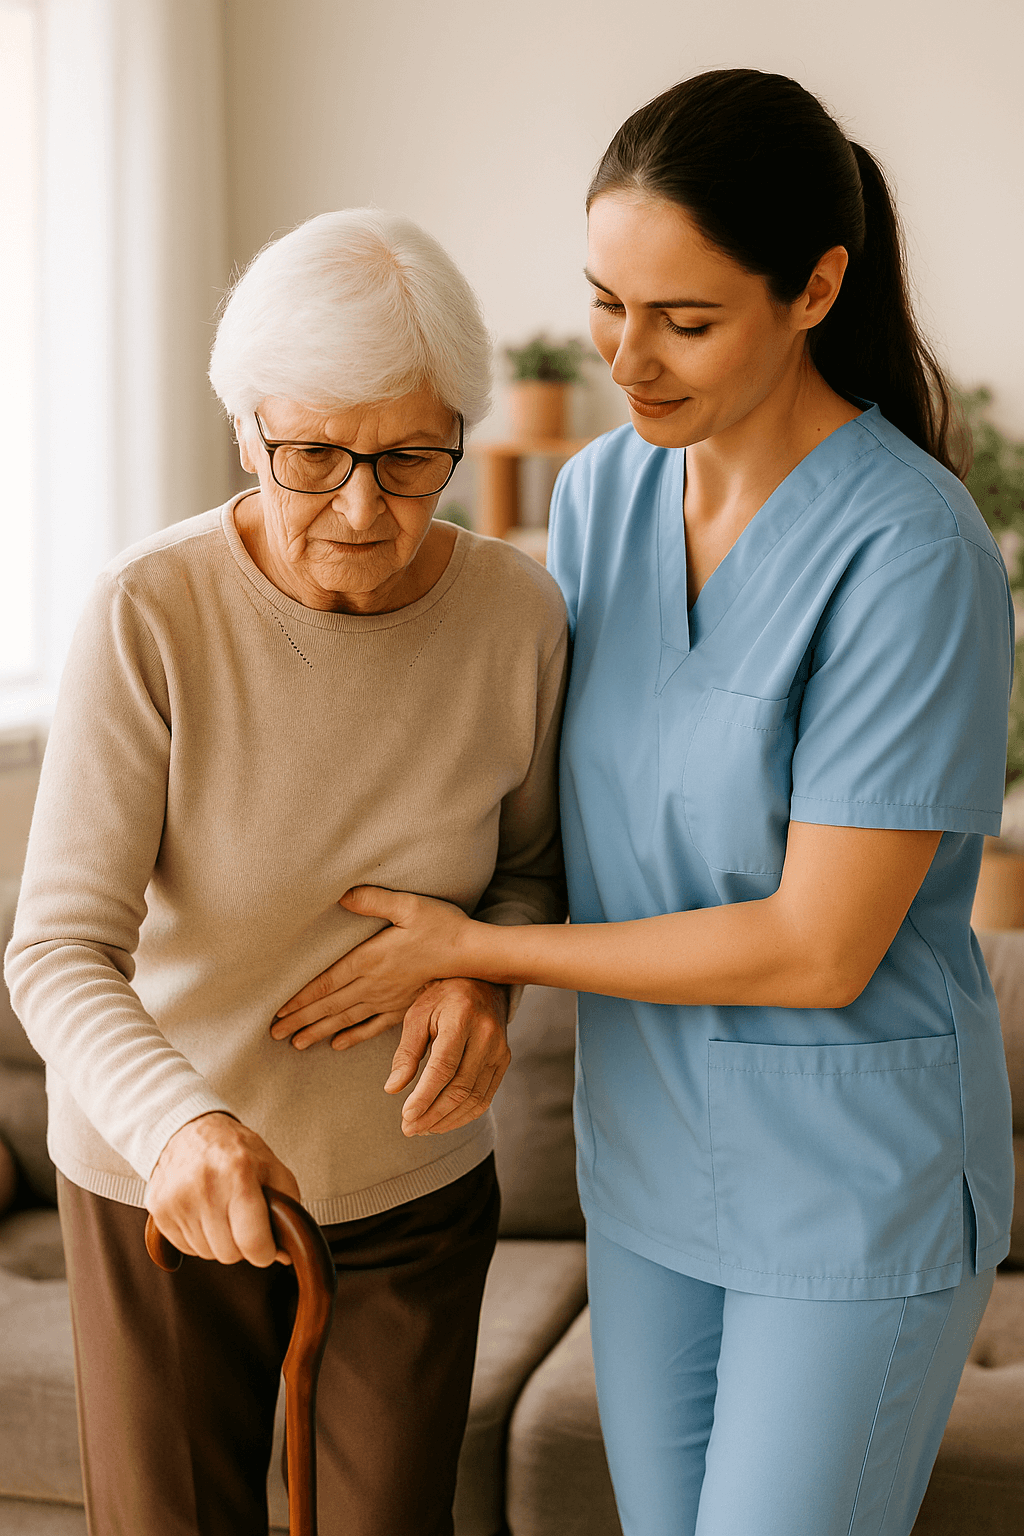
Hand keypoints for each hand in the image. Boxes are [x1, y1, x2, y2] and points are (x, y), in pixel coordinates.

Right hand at [145, 1111, 301, 1266]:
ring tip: (220, 1210)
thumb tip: (285, 1252)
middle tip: (241, 1218)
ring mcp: (178, 1199)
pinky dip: (197, 1238)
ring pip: (207, 1254)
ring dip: (218, 1241)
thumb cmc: (235, 1150)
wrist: (188, 1130)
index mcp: (239, 1173)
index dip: (264, 1252)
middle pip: (229, 1254)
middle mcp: (205, 1186)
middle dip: (240, 1244)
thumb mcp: (271, 1166)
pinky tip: (202, 1212)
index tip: (266, 1245)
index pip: (252, 1242)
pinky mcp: (159, 1210)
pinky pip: (186, 1248)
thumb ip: (287, 1207)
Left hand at [272, 887, 471, 1049]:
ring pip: (346, 1019)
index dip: (300, 999)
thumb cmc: (441, 926)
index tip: (277, 1012)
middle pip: (330, 1005)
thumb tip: (341, 895)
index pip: (326, 983)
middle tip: (273, 1034)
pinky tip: (338, 1044)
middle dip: (300, 1020)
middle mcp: (375, 984)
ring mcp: (389, 998)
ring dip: (319, 1031)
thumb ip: (373, 900)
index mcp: (370, 959)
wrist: (473, 955)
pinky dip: (353, 1036)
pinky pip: (373, 1027)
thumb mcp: (408, 905)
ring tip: (296, 1044)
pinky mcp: (403, 1006)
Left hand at [386, 977, 510, 1135]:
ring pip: (474, 1097)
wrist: (480, 982)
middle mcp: (486, 1034)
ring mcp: (499, 1049)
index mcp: (461, 1017)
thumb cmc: (441, 997)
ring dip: (447, 1119)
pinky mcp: (504, 1061)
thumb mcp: (418, 1015)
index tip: (405, 1116)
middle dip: (432, 1114)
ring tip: (422, 1128)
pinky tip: (443, 1121)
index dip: (424, 1096)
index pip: (443, 1067)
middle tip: (408, 1129)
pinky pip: (485, 1097)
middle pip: (459, 1087)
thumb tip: (393, 1088)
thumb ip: (407, 1052)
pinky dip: (464, 1115)